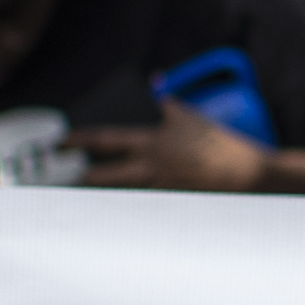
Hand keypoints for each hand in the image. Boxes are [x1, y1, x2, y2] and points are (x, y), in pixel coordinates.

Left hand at [72, 98, 295, 192]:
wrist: (246, 173)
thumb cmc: (219, 144)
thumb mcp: (191, 117)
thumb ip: (168, 104)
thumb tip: (156, 85)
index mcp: (151, 141)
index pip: (104, 139)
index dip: (77, 140)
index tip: (59, 143)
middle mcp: (150, 167)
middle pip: (103, 176)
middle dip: (79, 179)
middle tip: (58, 181)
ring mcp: (158, 189)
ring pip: (118, 196)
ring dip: (99, 197)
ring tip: (79, 202)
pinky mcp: (169, 207)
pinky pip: (140, 209)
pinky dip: (126, 212)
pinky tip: (114, 219)